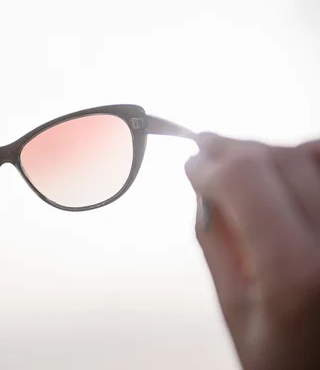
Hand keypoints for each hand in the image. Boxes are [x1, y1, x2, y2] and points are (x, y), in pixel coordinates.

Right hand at [185, 133, 319, 369]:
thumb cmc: (283, 357)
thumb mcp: (234, 307)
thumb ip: (215, 240)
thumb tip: (202, 185)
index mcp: (294, 271)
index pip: (246, 181)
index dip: (211, 163)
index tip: (191, 162)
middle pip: (280, 159)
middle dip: (234, 150)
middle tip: (206, 150)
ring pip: (312, 153)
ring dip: (270, 152)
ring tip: (242, 165)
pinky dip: (305, 159)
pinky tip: (284, 171)